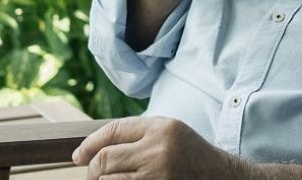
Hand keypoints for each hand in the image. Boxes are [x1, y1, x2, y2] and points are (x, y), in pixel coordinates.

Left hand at [72, 116, 250, 179]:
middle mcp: (158, 149)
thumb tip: (93, 148)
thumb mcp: (169, 133)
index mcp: (161, 127)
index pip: (112, 131)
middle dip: (92, 169)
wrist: (223, 178)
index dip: (89, 144)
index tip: (77, 156)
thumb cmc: (191, 155)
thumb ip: (137, 134)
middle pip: (105, 158)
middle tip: (91, 175)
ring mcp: (157, 175)